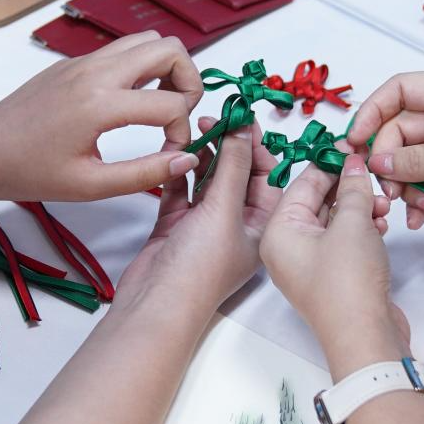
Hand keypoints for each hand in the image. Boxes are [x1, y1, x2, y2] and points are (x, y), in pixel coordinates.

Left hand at [0, 31, 204, 201]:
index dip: (182, 132)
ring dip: (167, 68)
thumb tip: (186, 159)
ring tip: (159, 105)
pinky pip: (123, 49)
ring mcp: (84, 61)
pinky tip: (131, 103)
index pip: (171, 103)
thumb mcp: (90, 185)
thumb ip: (144, 174)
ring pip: (148, 40)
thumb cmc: (28, 172)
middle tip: (178, 114)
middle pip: (169, 48)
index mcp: (99, 104)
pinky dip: (142, 68)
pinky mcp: (75, 62)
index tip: (170, 154)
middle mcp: (95, 72)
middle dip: (188, 80)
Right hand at [111, 117, 280, 316]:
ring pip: (208, 180)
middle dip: (229, 146)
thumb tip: (243, 128)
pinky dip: (179, 171)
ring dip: (203, 155)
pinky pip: (182, 190)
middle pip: (237, 175)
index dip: (257, 146)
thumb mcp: (224, 209)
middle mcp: (237, 225)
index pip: (267, 176)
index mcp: (262, 226)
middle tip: (215, 119)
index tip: (243, 118)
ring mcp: (205, 226)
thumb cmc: (200, 270)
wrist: (156, 305)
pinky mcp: (177, 225)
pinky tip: (175, 151)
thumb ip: (233, 165)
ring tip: (194, 129)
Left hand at [260, 153, 403, 357]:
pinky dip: (361, 228)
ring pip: (333, 220)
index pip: (302, 183)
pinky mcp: (331, 276)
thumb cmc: (347, 283)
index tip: (351, 148)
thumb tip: (354, 164)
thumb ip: (353, 188)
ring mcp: (308, 264)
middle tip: (372, 171)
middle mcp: (286, 247)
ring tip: (382, 201)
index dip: (329, 163)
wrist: (364, 336)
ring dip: (359, 207)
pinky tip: (381, 222)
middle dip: (347, 186)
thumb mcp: (352, 223)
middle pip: (316, 200)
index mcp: (277, 232)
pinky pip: (343, 239)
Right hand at [349, 72, 423, 232]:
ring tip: (413, 206)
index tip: (355, 142)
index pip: (400, 90)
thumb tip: (377, 162)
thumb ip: (420, 160)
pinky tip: (421, 215)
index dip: (373, 112)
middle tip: (387, 187)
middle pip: (400, 130)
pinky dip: (419, 196)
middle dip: (390, 160)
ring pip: (410, 159)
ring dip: (405, 183)